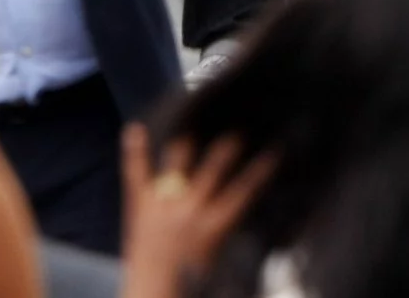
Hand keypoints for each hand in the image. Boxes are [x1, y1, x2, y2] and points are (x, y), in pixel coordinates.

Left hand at [118, 125, 272, 297]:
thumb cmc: (191, 283)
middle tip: (235, 134)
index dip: (261, 170)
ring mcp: (161, 206)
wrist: (152, 297)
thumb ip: (229, 229)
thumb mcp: (220, 258)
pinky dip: (135, 151)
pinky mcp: (139, 208)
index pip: (244, 190)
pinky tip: (134, 128)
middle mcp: (189, 211)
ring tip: (193, 127)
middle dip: (225, 150)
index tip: (274, 152)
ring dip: (185, 147)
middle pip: (212, 170)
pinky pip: (137, 175)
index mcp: (214, 226)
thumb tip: (247, 206)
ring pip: (176, 165)